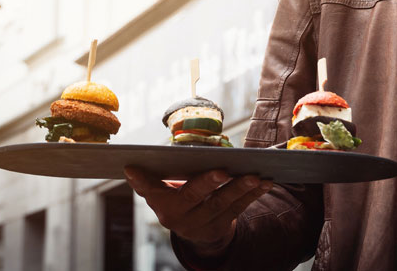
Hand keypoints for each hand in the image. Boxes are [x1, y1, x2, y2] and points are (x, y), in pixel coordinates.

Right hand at [124, 166, 272, 253]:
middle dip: (208, 183)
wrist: (193, 229)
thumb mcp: (162, 191)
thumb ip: (151, 180)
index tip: (133, 167)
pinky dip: (253, 195)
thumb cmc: (178, 199)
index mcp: (162, 203)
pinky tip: (266, 182)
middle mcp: (179, 217)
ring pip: (221, 204)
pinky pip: (238, 209)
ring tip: (254, 175)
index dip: (143, 181)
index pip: (151, 190)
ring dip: (239, 189)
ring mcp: (200, 224)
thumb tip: (130, 168)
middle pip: (193, 197)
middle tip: (222, 170)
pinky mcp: (220, 227)